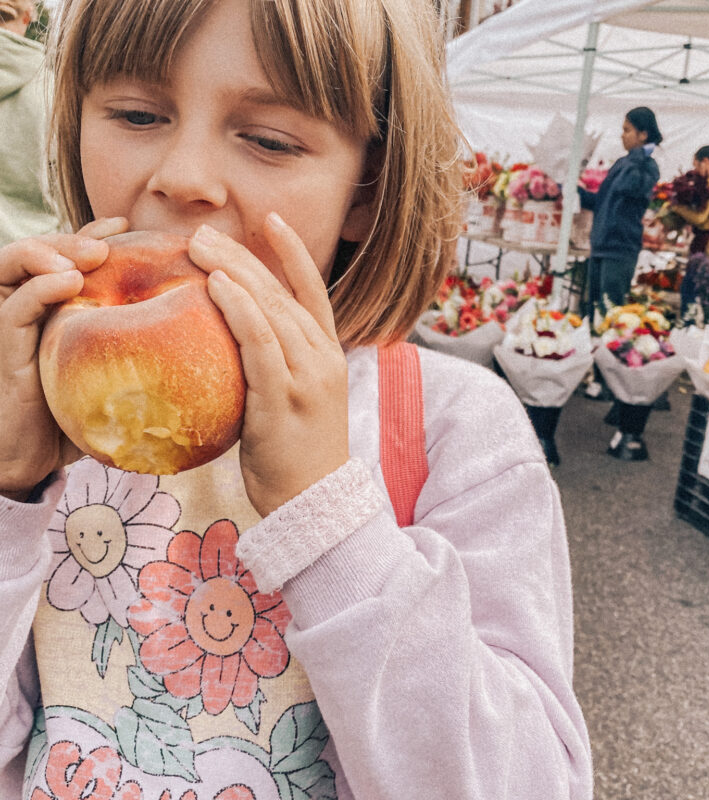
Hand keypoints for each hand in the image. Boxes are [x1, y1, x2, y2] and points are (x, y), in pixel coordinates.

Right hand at [0, 217, 128, 499]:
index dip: (98, 234)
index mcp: (60, 308)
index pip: (74, 257)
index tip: (132, 227)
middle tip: (115, 238)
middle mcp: (33, 307)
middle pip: (47, 249)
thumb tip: (208, 341)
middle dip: (79, 236)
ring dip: (55, 250)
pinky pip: (15, 307)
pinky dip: (40, 288)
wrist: (37, 457)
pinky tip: (69, 282)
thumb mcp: (119, 375)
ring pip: (18, 262)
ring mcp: (13, 322)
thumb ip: (146, 351)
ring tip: (94, 253)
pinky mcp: (2, 344)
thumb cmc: (83, 417)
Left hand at [188, 214, 348, 516]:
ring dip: (235, 272)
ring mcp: (308, 378)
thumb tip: (230, 341)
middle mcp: (323, 358)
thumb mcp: (294, 400)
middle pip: (284, 293)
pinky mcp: (284, 401)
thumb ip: (275, 365)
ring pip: (272, 311)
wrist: (315, 502)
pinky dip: (240, 311)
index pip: (314, 292)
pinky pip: (262, 345)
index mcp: (328, 355)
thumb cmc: (296, 453)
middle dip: (245, 255)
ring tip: (200, 245)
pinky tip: (216, 286)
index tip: (270, 219)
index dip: (293, 253)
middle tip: (204, 232)